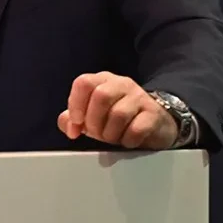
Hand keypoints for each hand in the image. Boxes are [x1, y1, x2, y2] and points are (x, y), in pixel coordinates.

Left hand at [57, 71, 176, 148]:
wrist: (154, 123)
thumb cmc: (116, 119)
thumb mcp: (91, 117)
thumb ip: (72, 120)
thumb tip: (69, 127)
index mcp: (102, 81)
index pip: (84, 83)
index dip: (76, 105)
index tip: (77, 123)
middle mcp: (121, 84)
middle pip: (101, 96)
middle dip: (94, 121)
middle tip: (97, 133)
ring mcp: (139, 97)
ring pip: (119, 113)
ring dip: (111, 133)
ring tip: (112, 138)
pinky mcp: (154, 114)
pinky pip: (137, 128)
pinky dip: (128, 140)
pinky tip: (128, 141)